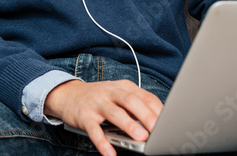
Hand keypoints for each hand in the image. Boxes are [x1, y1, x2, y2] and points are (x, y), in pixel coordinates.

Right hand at [44, 79, 163, 155]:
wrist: (68, 94)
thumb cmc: (99, 98)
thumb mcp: (118, 96)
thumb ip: (135, 107)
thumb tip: (155, 124)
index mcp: (123, 87)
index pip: (144, 96)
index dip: (157, 109)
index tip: (168, 122)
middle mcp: (111, 92)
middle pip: (131, 101)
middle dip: (146, 115)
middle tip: (157, 129)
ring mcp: (97, 103)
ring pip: (114, 113)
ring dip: (129, 125)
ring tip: (140, 138)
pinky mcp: (84, 116)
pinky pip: (94, 130)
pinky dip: (103, 142)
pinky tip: (110, 153)